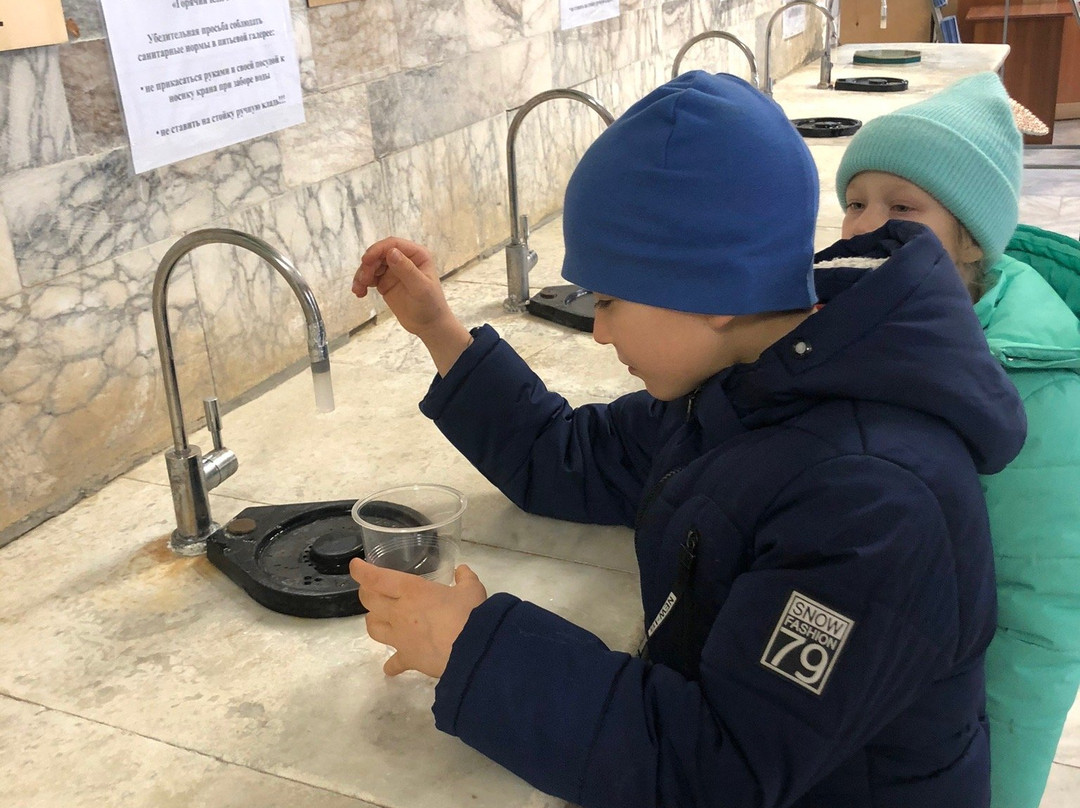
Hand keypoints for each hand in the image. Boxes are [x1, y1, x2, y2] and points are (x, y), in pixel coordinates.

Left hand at [350, 559, 487, 677]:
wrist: (471, 650)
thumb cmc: (470, 613)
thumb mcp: (472, 590)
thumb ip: (465, 579)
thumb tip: (462, 571)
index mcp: (412, 590)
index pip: (377, 578)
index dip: (362, 571)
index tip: (355, 566)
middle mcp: (399, 612)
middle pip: (370, 601)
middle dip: (366, 593)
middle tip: (370, 589)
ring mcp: (400, 637)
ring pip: (373, 628)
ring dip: (372, 621)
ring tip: (378, 618)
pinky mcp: (408, 658)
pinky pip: (393, 663)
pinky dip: (391, 665)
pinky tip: (391, 667)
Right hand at [352, 237, 473, 374]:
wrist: (429, 325)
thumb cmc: (431, 305)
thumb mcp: (420, 287)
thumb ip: (406, 270)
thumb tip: (391, 252)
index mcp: (417, 255)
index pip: (393, 244)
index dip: (377, 249)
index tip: (365, 260)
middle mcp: (404, 259)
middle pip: (379, 254)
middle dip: (368, 265)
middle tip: (363, 280)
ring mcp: (394, 270)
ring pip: (372, 265)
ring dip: (362, 275)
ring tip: (358, 290)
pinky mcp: (385, 282)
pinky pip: (370, 278)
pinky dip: (362, 283)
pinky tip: (359, 293)